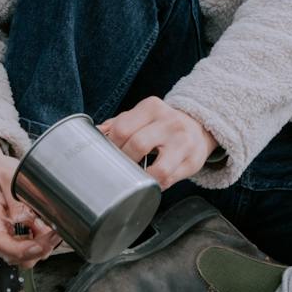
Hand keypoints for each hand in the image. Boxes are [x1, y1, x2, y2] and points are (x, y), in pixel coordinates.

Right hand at [0, 137, 59, 266]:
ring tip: (54, 232)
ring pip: (22, 256)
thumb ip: (18, 198)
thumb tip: (29, 219)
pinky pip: (28, 247)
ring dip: (41, 248)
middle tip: (54, 235)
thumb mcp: (9, 176)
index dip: (20, 250)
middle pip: (12, 255)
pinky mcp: (14, 234)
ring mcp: (4, 233)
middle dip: (36, 251)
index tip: (38, 246)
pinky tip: (48, 231)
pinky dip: (41, 243)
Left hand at [97, 97, 216, 189]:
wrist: (198, 127)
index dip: (111, 146)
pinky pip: (169, 180)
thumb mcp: (142, 116)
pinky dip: (155, 184)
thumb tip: (94, 135)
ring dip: (141, 177)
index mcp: (152, 107)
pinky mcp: (192, 161)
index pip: (122, 128)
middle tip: (119, 166)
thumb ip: (118, 124)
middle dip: (124, 161)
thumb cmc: (161, 124)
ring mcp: (183, 143)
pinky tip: (149, 181)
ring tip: (133, 176)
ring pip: (158, 169)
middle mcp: (169, 122)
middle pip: (137, 145)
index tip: (108, 154)